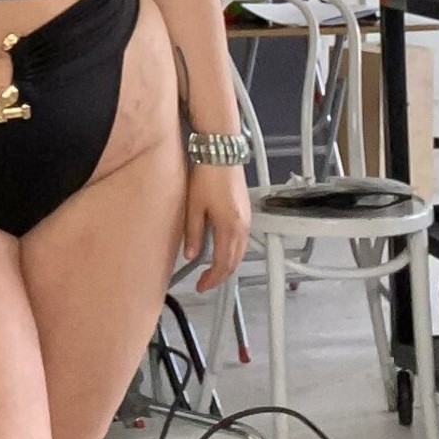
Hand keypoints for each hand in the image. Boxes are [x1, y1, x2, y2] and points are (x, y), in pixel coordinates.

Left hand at [183, 163, 250, 292]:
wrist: (221, 151)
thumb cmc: (206, 175)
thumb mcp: (193, 205)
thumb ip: (193, 233)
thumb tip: (191, 254)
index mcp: (230, 228)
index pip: (223, 264)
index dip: (212, 279)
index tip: (200, 286)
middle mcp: (243, 226)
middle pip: (235, 261)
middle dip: (221, 275)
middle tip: (205, 281)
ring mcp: (246, 218)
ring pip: (240, 251)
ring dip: (228, 263)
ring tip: (212, 269)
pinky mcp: (246, 210)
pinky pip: (241, 239)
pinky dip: (232, 249)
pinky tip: (221, 247)